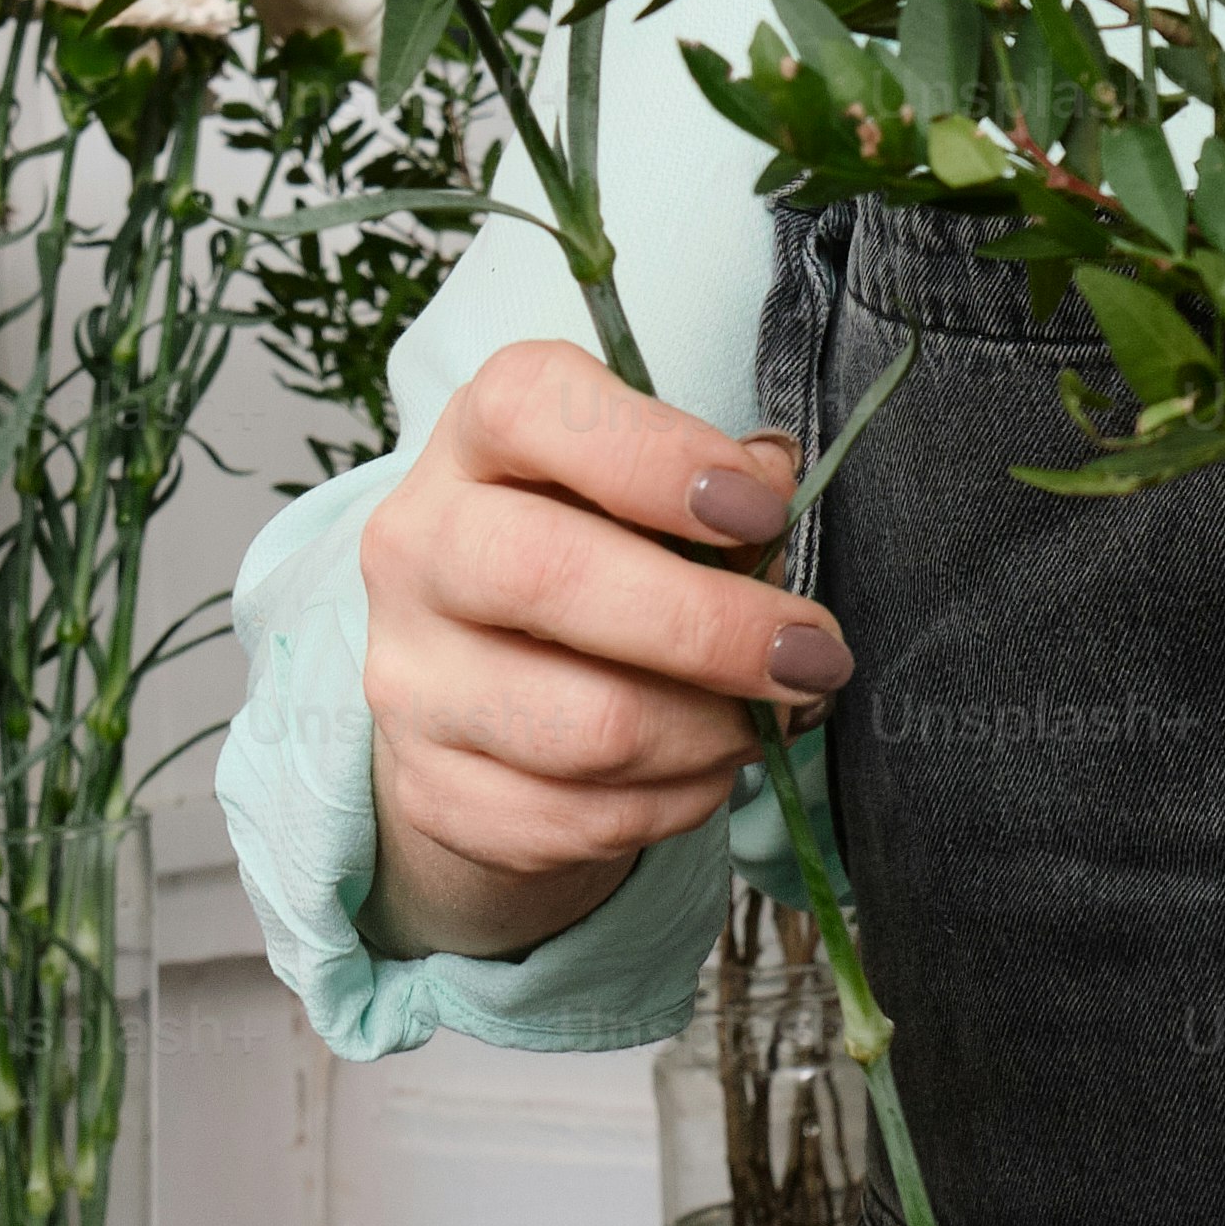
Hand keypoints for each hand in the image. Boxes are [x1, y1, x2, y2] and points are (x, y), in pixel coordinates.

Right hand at [353, 341, 841, 965]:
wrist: (491, 690)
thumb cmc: (600, 557)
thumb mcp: (651, 494)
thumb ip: (718, 485)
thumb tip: (777, 487)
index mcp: (474, 440)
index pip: (527, 406)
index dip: (656, 453)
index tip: (761, 509)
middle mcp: (417, 547)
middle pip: (550, 577)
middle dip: (715, 627)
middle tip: (813, 653)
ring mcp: (411, 676)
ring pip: (587, 726)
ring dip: (714, 733)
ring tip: (766, 718)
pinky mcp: (430, 788)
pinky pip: (580, 819)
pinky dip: (677, 802)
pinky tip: (706, 769)